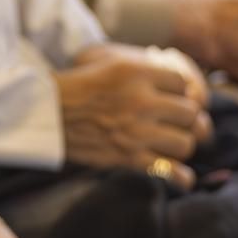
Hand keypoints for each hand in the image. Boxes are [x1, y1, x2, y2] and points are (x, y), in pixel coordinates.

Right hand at [56, 45, 210, 185]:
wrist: (47, 112)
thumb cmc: (77, 86)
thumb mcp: (107, 61)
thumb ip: (141, 69)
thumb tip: (175, 81)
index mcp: (135, 72)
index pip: (182, 82)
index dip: (179, 90)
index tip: (170, 96)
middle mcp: (140, 100)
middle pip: (190, 113)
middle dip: (186, 118)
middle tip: (175, 121)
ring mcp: (136, 131)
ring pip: (185, 143)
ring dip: (181, 144)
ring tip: (170, 142)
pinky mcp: (129, 157)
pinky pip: (170, 170)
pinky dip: (181, 177)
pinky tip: (182, 176)